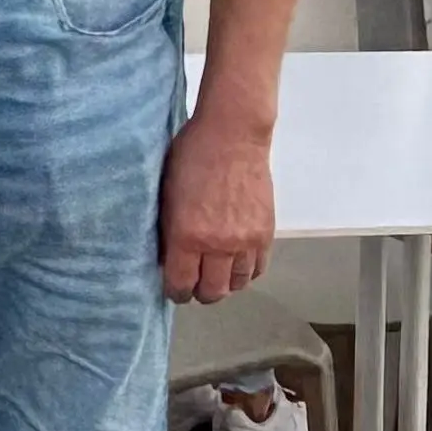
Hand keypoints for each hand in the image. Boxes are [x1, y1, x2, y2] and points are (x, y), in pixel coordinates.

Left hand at [160, 111, 276, 302]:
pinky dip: (245, 273)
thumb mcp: (166, 193)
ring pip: (237, 284)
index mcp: (187, 235)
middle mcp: (219, 245)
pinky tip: (235, 265)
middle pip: (212, 291)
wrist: (232, 137)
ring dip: (224, 284)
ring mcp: (246, 241)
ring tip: (214, 275)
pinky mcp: (266, 234)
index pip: (181, 283)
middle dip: (200, 294)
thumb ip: (168, 228)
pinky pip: (257, 269)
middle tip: (193, 287)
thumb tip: (169, 255)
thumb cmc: (189, 156)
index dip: (175, 292)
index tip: (173, 290)